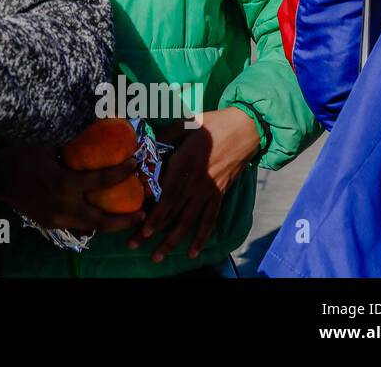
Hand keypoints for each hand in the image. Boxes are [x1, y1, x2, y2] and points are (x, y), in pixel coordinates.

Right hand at [0, 143, 145, 233]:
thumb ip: (72, 145)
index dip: (122, 172)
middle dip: (125, 221)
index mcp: (65, 184)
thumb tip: (95, 128)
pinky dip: (86, 223)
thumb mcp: (49, 145)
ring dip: (107, 225)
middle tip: (142, 214)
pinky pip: (73, 226)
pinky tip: (94, 216)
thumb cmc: (23, 154)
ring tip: (122, 219)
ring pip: (88, 228)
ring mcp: (55, 218)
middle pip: (102, 221)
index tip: (135, 164)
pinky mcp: (48, 223)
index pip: (101, 181)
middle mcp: (63, 206)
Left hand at [128, 106, 260, 261]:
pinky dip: (200, 237)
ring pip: (188, 221)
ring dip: (172, 240)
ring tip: (158, 256)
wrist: (245, 128)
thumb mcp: (184, 124)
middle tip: (134, 245)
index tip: (139, 227)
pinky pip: (209, 220)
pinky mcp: (219, 195)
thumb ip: (164, 137)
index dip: (153, 212)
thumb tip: (144, 148)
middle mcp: (195, 181)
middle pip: (172, 211)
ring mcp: (209, 190)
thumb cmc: (211, 124)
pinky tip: (191, 253)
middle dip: (152, 231)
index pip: (166, 193)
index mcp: (184, 162)